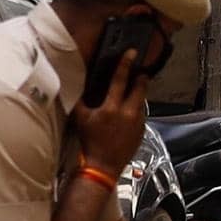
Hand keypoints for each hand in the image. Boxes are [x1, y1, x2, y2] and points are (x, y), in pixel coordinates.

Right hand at [71, 51, 147, 176]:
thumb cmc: (90, 142)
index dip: (125, 64)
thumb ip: (79, 99)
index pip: (120, 80)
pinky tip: (131, 111)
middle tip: (140, 72)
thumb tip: (77, 84)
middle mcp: (128, 114)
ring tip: (135, 90)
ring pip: (142, 102)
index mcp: (112, 108)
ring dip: (139, 95)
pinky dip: (137, 110)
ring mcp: (138, 124)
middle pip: (140, 89)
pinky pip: (141, 116)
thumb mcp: (80, 118)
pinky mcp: (142, 133)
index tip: (131, 53)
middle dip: (141, 78)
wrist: (102, 167)